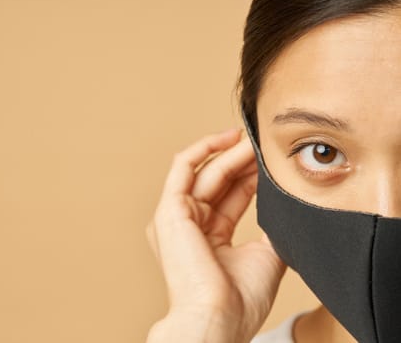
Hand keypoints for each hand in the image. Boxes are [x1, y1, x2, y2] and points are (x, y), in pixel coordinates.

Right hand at [146, 128, 285, 342]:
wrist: (218, 319)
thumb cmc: (239, 300)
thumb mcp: (266, 255)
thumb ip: (271, 228)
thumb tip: (287, 203)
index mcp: (209, 237)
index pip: (232, 196)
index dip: (253, 176)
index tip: (272, 160)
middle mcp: (189, 224)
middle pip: (219, 180)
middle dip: (243, 160)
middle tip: (266, 144)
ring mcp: (176, 216)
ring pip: (204, 170)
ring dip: (229, 152)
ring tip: (254, 139)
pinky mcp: (169, 209)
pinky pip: (183, 167)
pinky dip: (205, 149)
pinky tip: (229, 139)